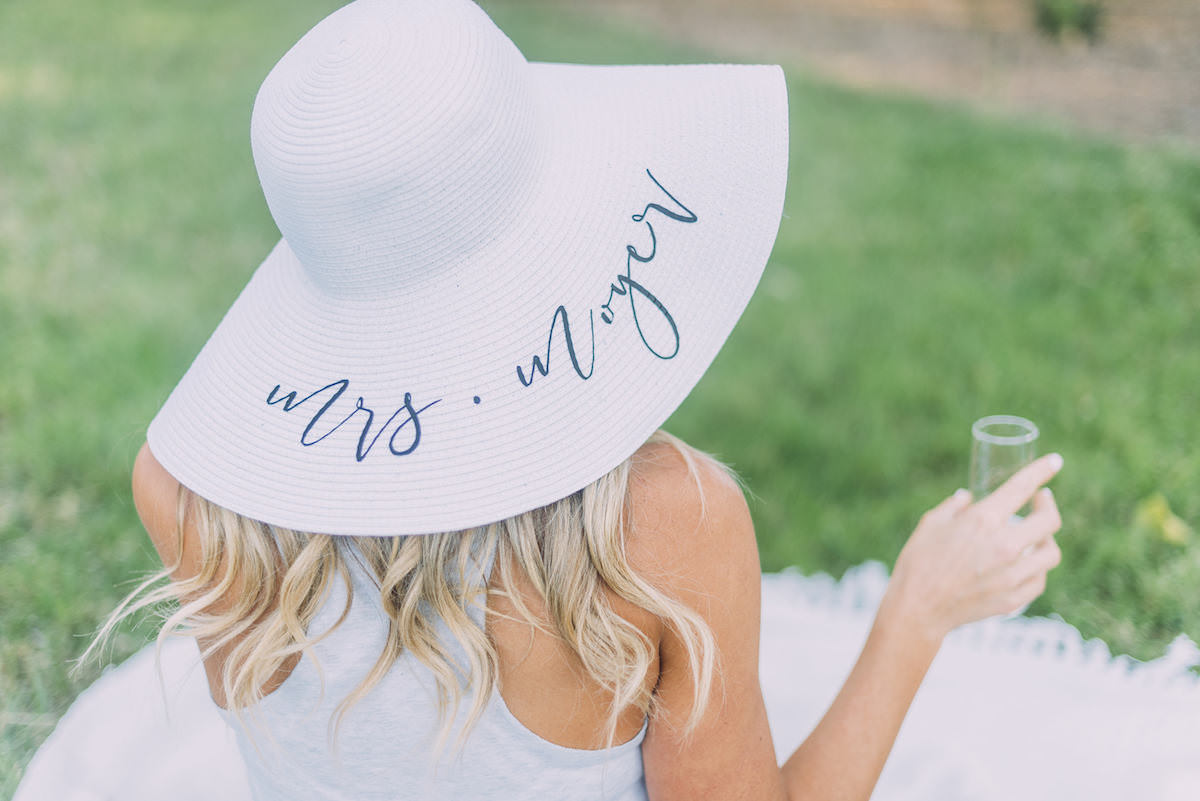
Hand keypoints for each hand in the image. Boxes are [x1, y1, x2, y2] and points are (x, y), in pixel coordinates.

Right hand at [885, 453, 1064, 641]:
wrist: (918, 609)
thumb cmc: (918, 561)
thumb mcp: (931, 523)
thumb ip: (954, 506)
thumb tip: (969, 497)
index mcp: (982, 520)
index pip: (1023, 487)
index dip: (1042, 470)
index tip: (1055, 461)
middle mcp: (1004, 546)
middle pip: (1050, 520)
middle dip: (1048, 505)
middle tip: (1041, 500)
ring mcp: (1012, 575)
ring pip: (1051, 552)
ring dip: (1046, 539)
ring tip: (1035, 535)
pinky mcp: (1014, 597)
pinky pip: (1039, 579)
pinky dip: (1036, 568)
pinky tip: (1025, 563)